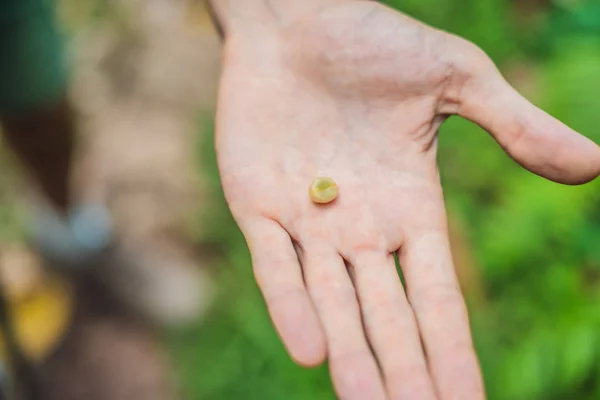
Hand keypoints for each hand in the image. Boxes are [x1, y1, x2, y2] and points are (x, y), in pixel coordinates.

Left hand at [213, 1, 599, 398]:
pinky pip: (276, 265)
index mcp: (409, 208)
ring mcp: (306, 221)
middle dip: (405, 371)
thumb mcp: (458, 80)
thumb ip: (516, 128)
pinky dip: (292, 305)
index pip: (436, 296)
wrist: (297, 17)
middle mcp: (359, 228)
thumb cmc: (373, 40)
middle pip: (387, 315)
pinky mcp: (256, 205)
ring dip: (352, 357)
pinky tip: (312, 351)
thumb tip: (595, 167)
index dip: (452, 350)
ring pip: (332, 303)